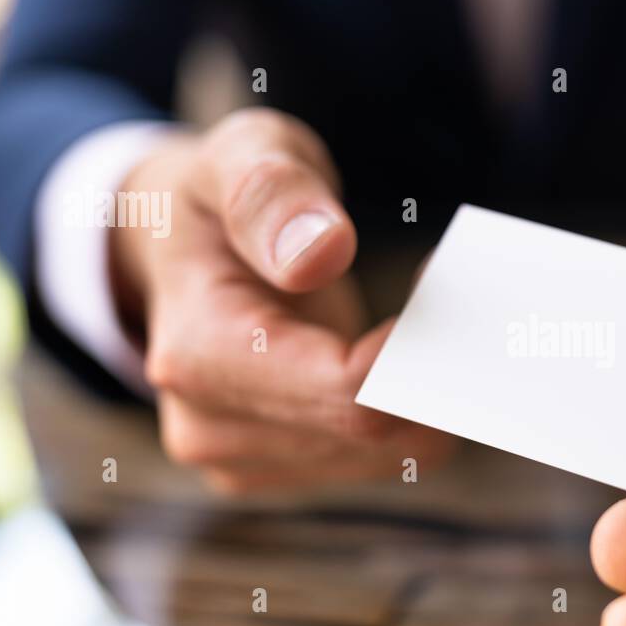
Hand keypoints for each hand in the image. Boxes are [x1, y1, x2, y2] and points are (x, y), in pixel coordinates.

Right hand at [112, 108, 452, 491]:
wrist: (172, 251)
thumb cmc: (217, 197)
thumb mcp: (241, 154)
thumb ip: (273, 193)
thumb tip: (321, 253)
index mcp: (195, 353)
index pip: (342, 389)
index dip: (413, 344)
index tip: (438, 278)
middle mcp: (208, 428)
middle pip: (373, 430)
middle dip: (429, 365)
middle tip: (454, 295)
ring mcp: (240, 462)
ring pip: (393, 452)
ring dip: (426, 389)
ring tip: (420, 318)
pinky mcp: (278, 470)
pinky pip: (383, 458)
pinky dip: (412, 411)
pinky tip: (400, 356)